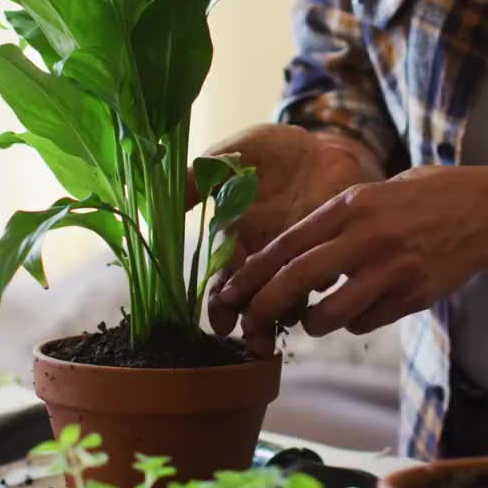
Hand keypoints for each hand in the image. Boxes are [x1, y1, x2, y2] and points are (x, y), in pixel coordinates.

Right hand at [191, 124, 386, 336]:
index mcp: (237, 239)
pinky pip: (327, 276)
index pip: (225, 282)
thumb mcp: (229, 156)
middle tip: (257, 343)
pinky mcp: (330, 248)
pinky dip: (324, 288)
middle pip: (256, 300)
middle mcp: (266, 255)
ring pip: (290, 297)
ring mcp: (299, 255)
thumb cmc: (269, 152)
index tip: (222, 324)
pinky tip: (322, 294)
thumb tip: (157, 203)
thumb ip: (198, 178)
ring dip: (287, 314)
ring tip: (286, 322)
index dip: (221, 306)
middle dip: (254, 325)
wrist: (320, 144)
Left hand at [215, 165, 487, 355]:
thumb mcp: (373, 194)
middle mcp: (364, 236)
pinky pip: (366, 322)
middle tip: (251, 328)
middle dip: (264, 308)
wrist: (485, 212)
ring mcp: (389, 268)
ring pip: (330, 314)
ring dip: (314, 323)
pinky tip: (368, 305)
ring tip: (318, 317)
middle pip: (296, 280)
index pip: (285, 244)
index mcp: (348, 206)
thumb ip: (334, 221)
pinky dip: (357, 321)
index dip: (251, 274)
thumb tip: (289, 255)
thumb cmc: (423, 199)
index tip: (228, 295)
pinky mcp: (411, 295)